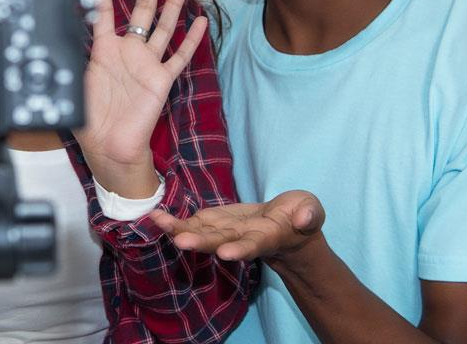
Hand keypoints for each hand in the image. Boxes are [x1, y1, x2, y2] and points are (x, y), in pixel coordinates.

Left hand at [75, 0, 208, 196]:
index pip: (101, 11)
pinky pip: (179, 56)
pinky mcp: (162, 80)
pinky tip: (200, 21)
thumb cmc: (91, 124)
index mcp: (102, 52)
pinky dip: (191, 40)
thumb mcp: (73, 89)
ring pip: (164, 25)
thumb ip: (71, 62)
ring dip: (175, 2)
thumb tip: (56, 38)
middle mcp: (127, 53)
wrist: (110, 151)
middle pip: (141, 8)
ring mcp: (147, 65)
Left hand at [150, 190, 325, 261]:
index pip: (254, 245)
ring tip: (159, 223)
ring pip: (201, 234)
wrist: (285, 227)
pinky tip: (154, 216)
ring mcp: (226, 233)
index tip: (226, 254)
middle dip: (201, 243)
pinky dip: (175, 222)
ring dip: (180, 231)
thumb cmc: (300, 217)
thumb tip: (304, 217)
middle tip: (182, 242)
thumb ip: (309, 215)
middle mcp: (242, 241)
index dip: (240, 250)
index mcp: (267, 238)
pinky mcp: (215, 224)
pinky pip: (193, 224)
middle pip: (220, 243)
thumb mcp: (311, 212)